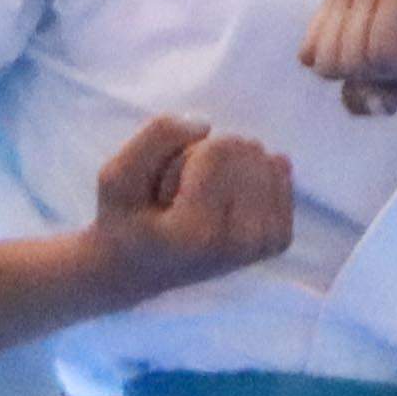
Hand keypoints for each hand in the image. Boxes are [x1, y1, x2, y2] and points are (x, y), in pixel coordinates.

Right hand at [84, 112, 296, 293]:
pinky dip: (248, 176)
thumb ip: (157, 137)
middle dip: (208, 160)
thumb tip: (207, 125)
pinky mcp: (280, 238)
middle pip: (245, 149)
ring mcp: (267, 243)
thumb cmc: (125, 221)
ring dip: (228, 170)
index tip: (163, 195)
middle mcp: (243, 243)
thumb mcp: (116, 176)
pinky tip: (222, 205)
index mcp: (201, 233)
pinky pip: (279, 170)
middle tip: (180, 199)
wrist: (139, 270)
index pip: (219, 149)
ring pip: (263, 157)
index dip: (183, 154)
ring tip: (198, 204)